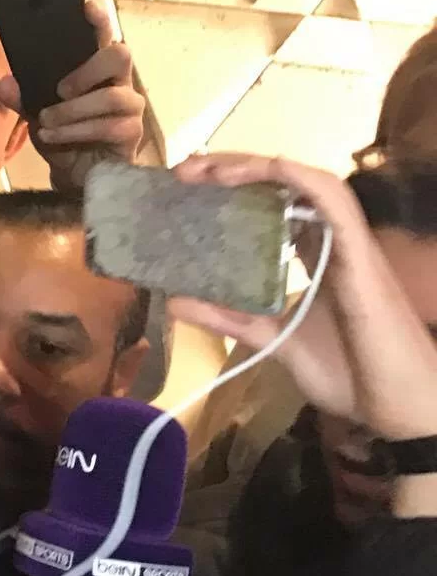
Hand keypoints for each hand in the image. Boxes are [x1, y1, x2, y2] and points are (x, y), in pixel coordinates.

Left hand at [0, 0, 145, 191]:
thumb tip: (5, 84)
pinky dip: (77, 131)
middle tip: (59, 89)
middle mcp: (118, 82)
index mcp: (95, 70)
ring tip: (46, 123)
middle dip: (87, 69)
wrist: (74, 177)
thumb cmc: (62, 136)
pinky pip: (110, 125)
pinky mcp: (131, 132)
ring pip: (112, 96)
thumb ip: (21, 98)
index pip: (102, 36)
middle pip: (119, 55)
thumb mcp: (35, 115)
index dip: (98, 20)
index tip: (85, 7)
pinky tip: (54, 137)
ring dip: (73, 110)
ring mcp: (129, 106)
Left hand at [167, 156, 436, 442]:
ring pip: (311, 184)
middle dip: (237, 168)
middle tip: (185, 169)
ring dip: (260, 167)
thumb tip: (175, 301)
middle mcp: (336, 243)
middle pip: (290, 186)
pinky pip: (336, 204)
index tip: (189, 185)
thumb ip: (230, 319)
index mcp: (319, 257)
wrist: (401, 408)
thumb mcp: (274, 341)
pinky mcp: (362, 259)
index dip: (238, 187)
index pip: (279, 205)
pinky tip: (270, 171)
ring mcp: (351, 246)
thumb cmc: (351, 374)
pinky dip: (302, 181)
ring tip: (210, 168)